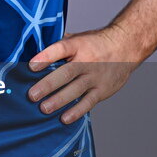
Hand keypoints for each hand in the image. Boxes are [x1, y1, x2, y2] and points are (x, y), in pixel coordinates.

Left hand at [27, 26, 142, 124]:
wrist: (125, 47)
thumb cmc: (95, 43)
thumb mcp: (78, 38)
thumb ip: (60, 45)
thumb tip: (35, 51)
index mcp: (78, 45)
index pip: (61, 49)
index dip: (46, 57)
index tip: (31, 65)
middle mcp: (87, 60)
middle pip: (66, 73)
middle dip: (48, 85)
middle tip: (32, 95)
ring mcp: (95, 77)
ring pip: (76, 89)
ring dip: (59, 100)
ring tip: (44, 108)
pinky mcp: (102, 90)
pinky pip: (88, 102)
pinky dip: (76, 111)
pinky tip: (64, 118)